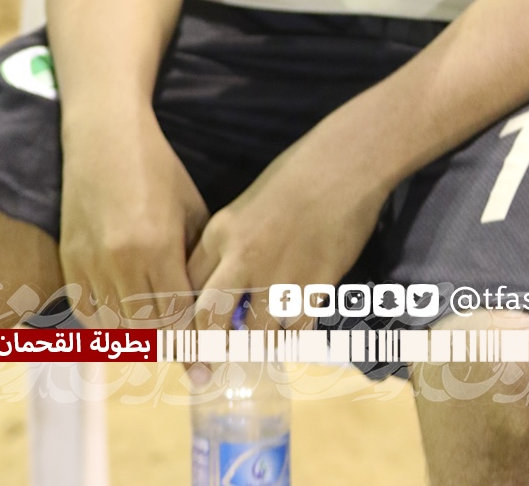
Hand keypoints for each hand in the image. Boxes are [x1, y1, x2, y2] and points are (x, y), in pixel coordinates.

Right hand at [59, 100, 208, 325]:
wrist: (105, 139)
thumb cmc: (158, 169)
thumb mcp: (191, 208)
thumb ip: (196, 258)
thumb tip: (205, 299)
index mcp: (159, 247)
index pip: (176, 315)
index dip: (191, 330)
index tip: (201, 336)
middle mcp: (122, 262)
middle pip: (147, 328)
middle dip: (167, 335)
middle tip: (180, 336)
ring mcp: (91, 264)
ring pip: (115, 326)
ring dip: (136, 332)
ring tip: (154, 327)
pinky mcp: (69, 261)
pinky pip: (86, 313)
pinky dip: (105, 323)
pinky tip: (121, 317)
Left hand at [187, 124, 387, 329]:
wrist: (344, 163)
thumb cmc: (296, 176)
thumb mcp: (247, 207)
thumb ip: (229, 247)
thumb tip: (220, 291)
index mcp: (220, 232)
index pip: (185, 289)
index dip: (185, 318)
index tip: (192, 337)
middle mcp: (242, 257)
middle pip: (208, 321)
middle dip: (208, 348)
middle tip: (214, 366)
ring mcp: (279, 273)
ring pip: (255, 335)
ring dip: (258, 343)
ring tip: (263, 341)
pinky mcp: (315, 284)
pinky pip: (295, 331)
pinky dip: (293, 335)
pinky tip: (294, 325)